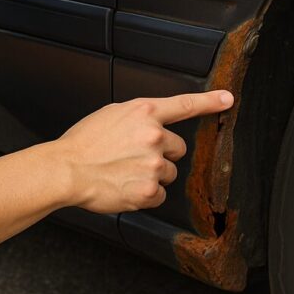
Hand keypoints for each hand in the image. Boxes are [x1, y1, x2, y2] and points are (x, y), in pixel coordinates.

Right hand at [53, 90, 233, 212]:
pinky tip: (126, 187)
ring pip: (169, 173)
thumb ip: (138, 118)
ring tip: (125, 172)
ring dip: (153, 175)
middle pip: (178, 148)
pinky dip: (146, 195)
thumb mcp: (112, 114)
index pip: (185, 105)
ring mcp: (153, 164)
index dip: (211, 102)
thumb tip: (151, 124)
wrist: (65, 170)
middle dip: (162, 154)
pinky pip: (159, 195)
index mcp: (145, 112)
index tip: (228, 99)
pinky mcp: (148, 190)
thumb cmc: (83, 143)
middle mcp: (154, 135)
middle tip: (134, 157)